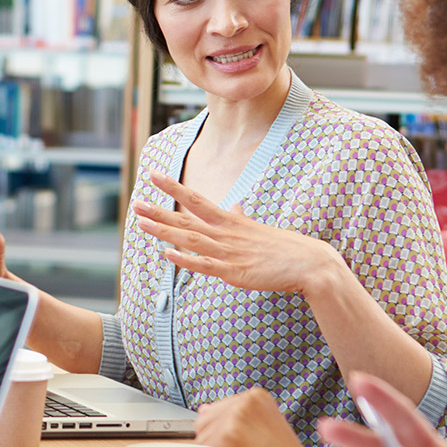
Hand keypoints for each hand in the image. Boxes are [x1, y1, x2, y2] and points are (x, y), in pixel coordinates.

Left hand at [133, 171, 335, 295]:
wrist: (310, 264)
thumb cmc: (284, 247)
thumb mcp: (258, 228)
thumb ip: (242, 217)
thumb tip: (236, 205)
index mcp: (231, 221)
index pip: (196, 200)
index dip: (174, 187)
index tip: (154, 174)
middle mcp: (226, 233)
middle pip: (187, 219)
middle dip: (160, 210)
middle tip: (136, 201)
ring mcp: (230, 252)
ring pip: (191, 239)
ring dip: (165, 230)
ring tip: (141, 223)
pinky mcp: (236, 272)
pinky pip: (206, 266)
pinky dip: (186, 260)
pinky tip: (168, 254)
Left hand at [195, 388, 319, 446]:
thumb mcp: (261, 427)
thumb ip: (233, 417)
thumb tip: (202, 409)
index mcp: (255, 395)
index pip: (215, 412)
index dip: (224, 435)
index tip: (247, 444)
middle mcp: (244, 400)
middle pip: (204, 424)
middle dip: (217, 443)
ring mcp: (236, 416)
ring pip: (202, 440)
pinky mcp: (229, 436)